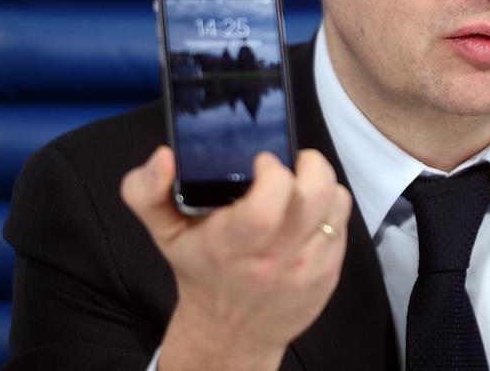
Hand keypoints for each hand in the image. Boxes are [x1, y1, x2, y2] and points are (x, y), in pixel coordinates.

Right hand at [121, 147, 351, 370]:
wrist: (230, 333)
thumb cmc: (201, 272)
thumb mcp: (164, 233)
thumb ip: (146, 192)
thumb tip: (162, 156)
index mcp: (230, 247)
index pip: (265, 206)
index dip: (272, 173)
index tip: (262, 161)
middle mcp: (273, 260)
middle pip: (314, 195)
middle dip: (309, 165)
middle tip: (292, 164)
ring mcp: (306, 269)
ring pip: (336, 204)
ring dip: (322, 184)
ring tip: (301, 184)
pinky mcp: (329, 274)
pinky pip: (343, 223)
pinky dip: (330, 208)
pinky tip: (308, 212)